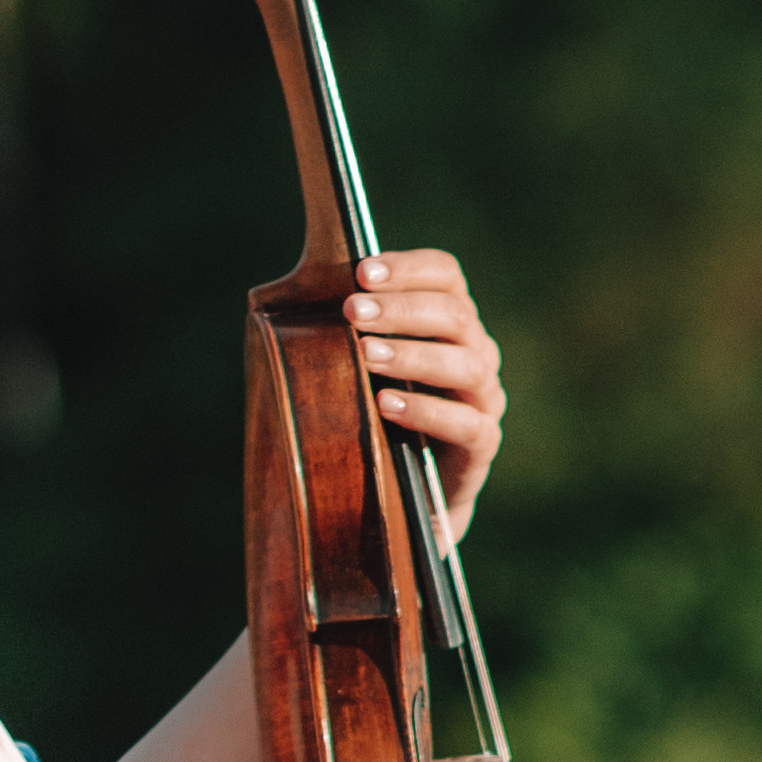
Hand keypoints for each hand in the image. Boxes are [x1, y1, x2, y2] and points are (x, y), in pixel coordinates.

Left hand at [344, 247, 505, 539]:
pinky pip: (466, 424)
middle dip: (399, 309)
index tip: (361, 271)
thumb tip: (277, 294)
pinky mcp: (481, 445)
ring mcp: (484, 399)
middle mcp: (476, 352)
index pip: (445, 274)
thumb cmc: (375, 412)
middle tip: (351, 310)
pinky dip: (426, 411)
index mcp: (450, 320)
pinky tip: (386, 404)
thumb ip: (342, 328)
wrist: (405, 494)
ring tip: (366, 354)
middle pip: (455, 314)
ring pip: (465, 365)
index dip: (406, 267)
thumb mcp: (361, 363)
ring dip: (411, 355)